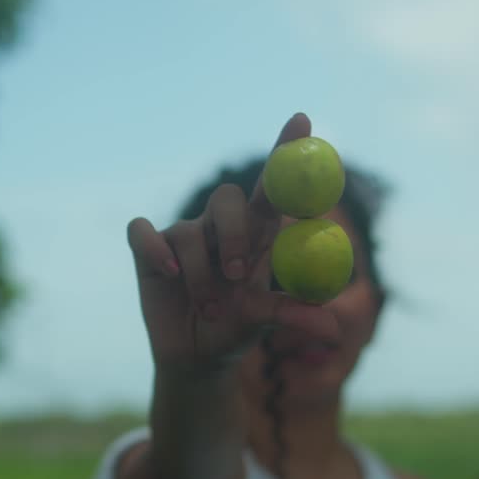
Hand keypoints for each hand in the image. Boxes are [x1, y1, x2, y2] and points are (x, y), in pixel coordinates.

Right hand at [127, 113, 338, 371]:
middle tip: (236, 274)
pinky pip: (143, 232)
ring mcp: (184, 235)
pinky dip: (154, 250)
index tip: (302, 120)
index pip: (274, 184)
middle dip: (233, 234)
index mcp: (258, 232)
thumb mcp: (268, 321)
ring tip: (211, 311)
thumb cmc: (238, 329)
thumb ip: (296, 315)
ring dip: (200, 276)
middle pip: (227, 198)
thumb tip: (334, 327)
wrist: (197, 358)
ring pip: (189, 231)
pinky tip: (167, 272)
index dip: (286, 149)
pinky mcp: (150, 249)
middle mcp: (221, 225)